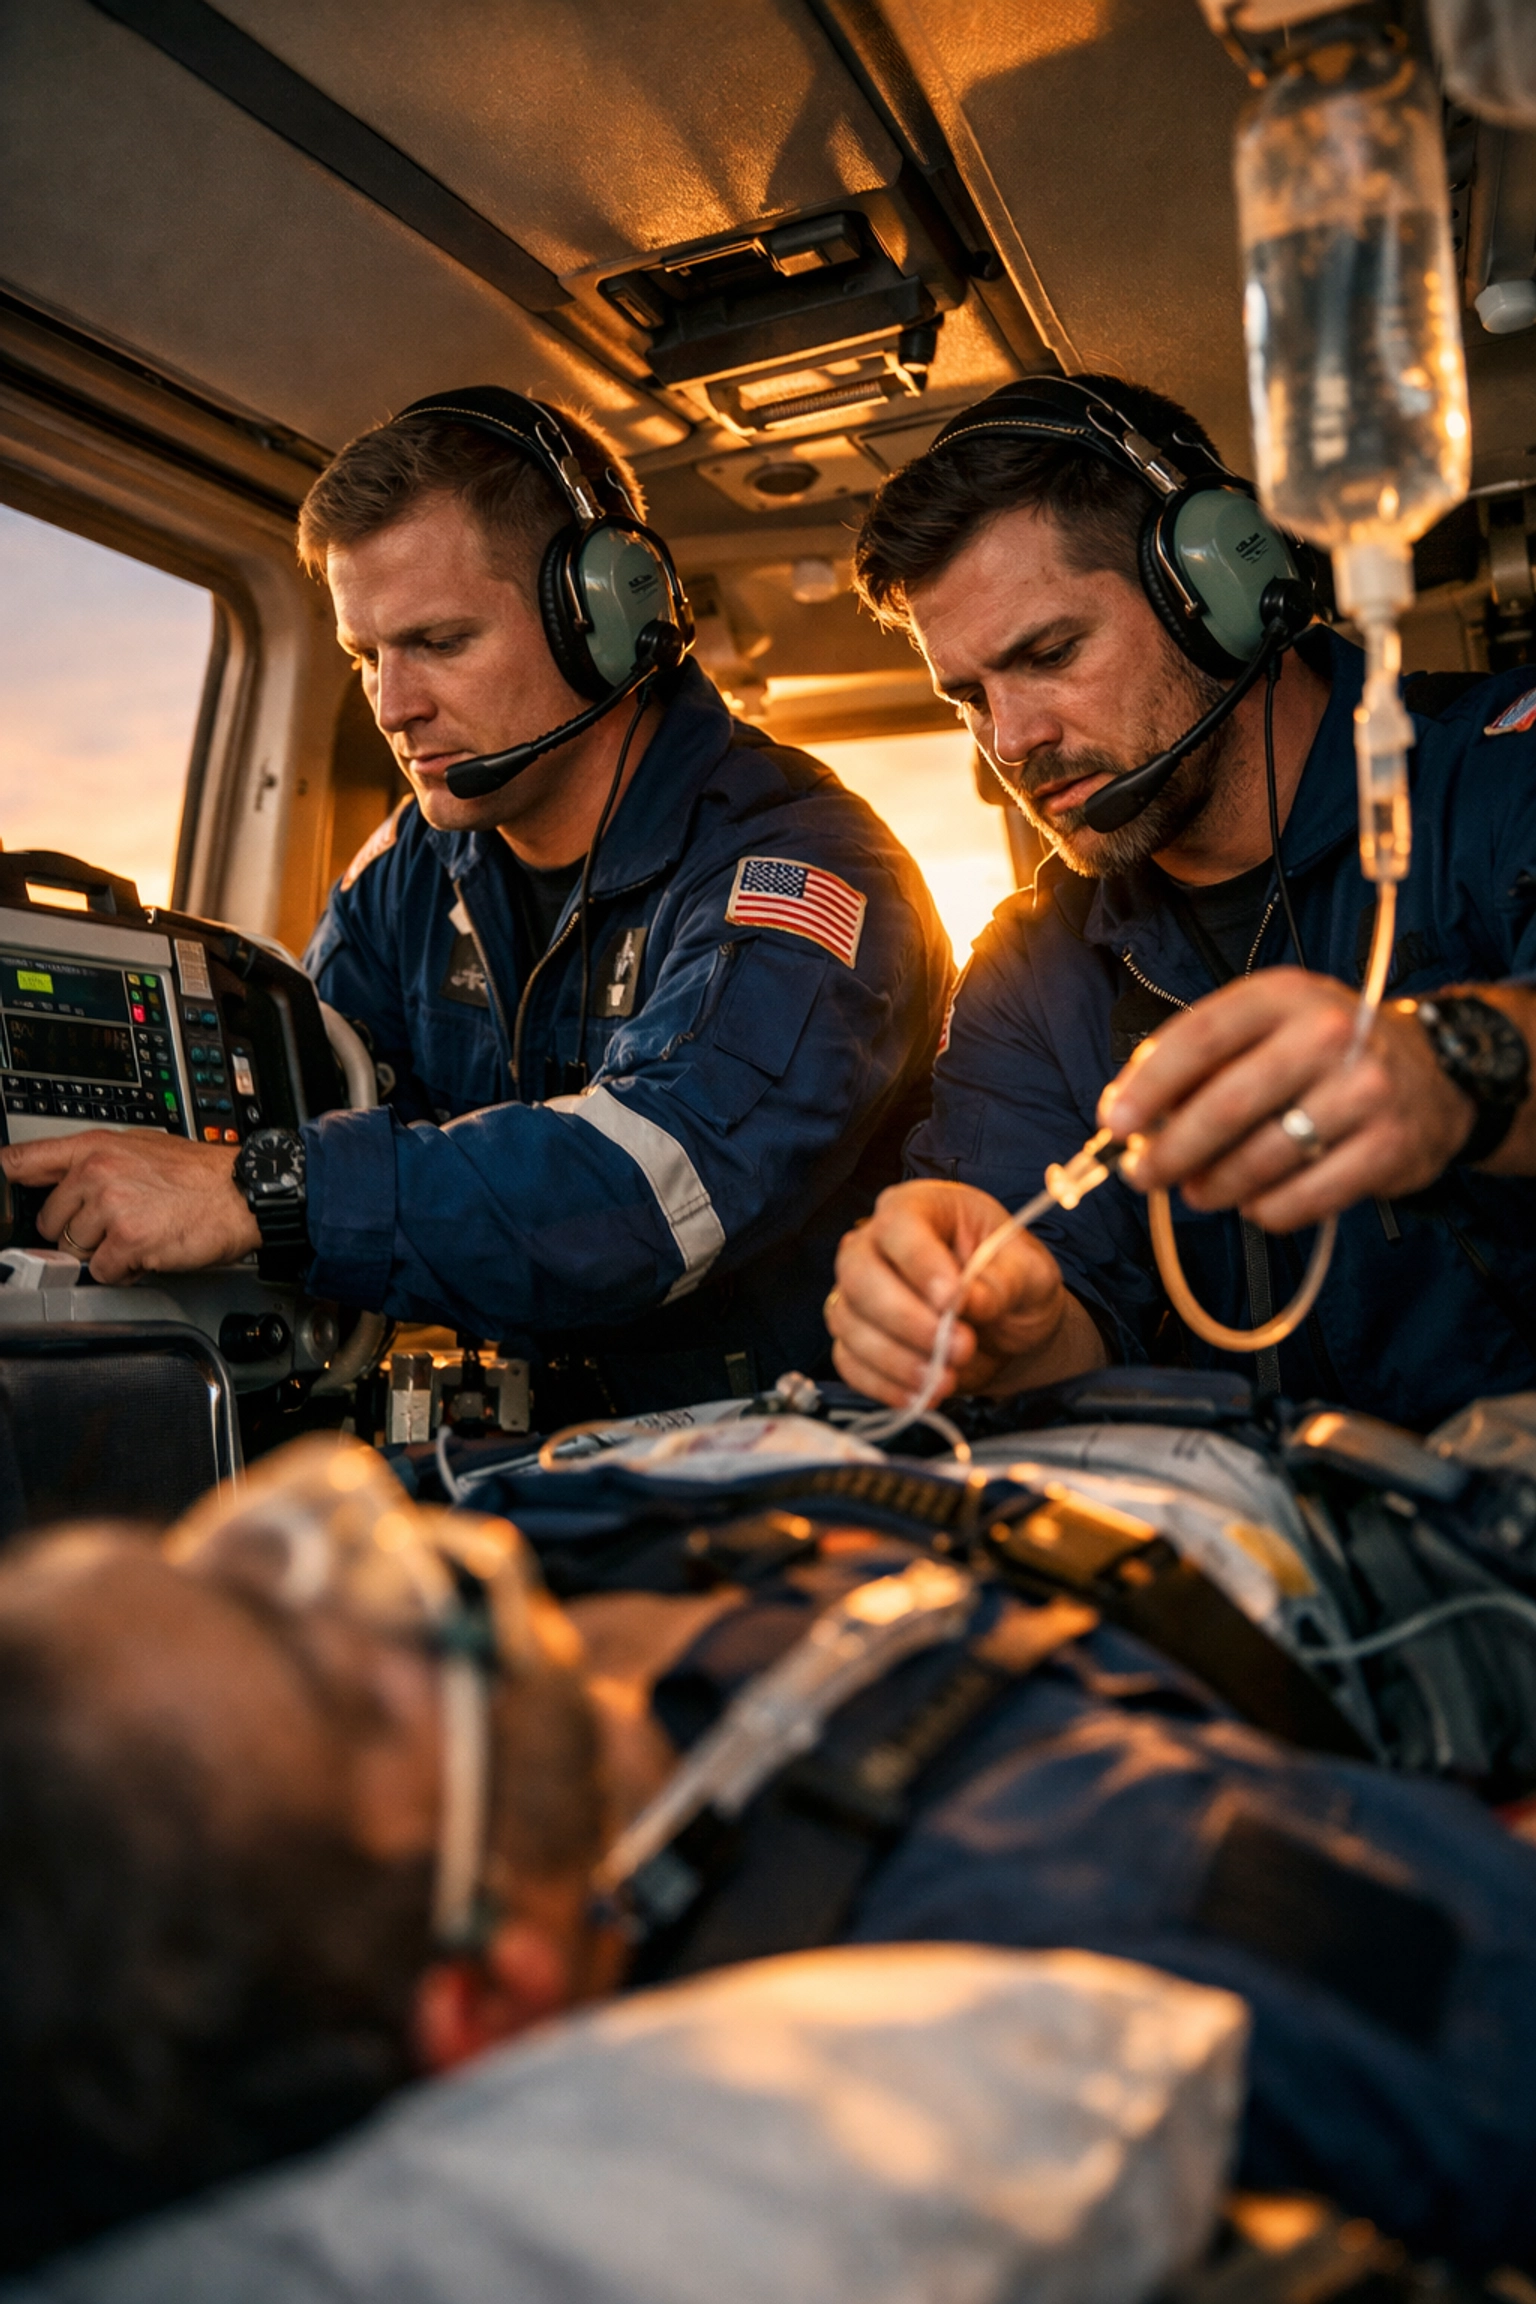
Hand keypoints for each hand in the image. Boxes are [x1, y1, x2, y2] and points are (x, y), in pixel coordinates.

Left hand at [0, 1132, 261, 1282]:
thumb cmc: (201, 1174)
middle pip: (50, 1221)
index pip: (22, 1161)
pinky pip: (104, 1272)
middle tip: (114, 1225)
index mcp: (95, 1146)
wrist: (244, 1192)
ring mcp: (111, 1207)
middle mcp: (97, 1172)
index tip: (3, 1203)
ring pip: (76, 1251)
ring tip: (140, 1235)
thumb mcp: (142, 1147)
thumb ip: (96, 1161)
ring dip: (105, 1253)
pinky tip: (149, 1252)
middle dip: (79, 1232)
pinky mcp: (129, 1241)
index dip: (7, 1184)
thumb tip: (62, 1179)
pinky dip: (125, 1272)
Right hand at [827, 1178, 1100, 1406]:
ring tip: (946, 1380)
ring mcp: (858, 1291)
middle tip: (959, 1348)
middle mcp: (875, 1243)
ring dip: (896, 1359)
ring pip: (849, 1321)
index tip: (953, 1301)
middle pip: (859, 1274)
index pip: (899, 1225)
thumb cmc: (1015, 1283)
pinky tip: (919, 1396)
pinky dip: (881, 1384)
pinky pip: (848, 1360)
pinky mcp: (855, 1336)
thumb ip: (1004, 1282)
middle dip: (905, 1319)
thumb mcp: (1030, 1274)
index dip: (920, 1263)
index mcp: (919, 1207)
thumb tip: (969, 1300)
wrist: (1008, 1327)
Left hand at [1098, 968, 1475, 1229]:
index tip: (1115, 1123)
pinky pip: (1302, 1199)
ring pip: (1260, 1159)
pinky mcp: (1390, 1148)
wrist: (1434, 1074)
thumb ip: (1200, 1062)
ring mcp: (1364, 1091)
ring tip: (1200, 1191)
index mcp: (1283, 996)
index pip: (1200, 1036)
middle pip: (1226, 1105)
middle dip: (1171, 1150)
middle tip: (1143, 1175)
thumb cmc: (1323, 1054)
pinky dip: (1265, 1211)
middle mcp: (1328, 1034)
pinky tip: (1256, 1201)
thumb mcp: (1266, 1029)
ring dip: (1213, 1187)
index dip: (1150, 1085)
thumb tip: (1127, 1116)